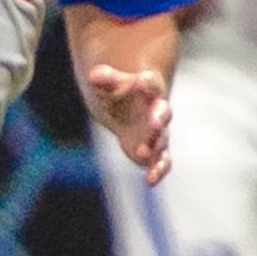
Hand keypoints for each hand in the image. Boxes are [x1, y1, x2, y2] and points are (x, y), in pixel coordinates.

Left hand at [81, 62, 171, 182]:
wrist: (127, 110)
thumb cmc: (119, 93)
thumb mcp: (110, 84)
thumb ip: (106, 79)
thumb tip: (93, 75)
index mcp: (149, 89)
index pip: (151, 83)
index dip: (147, 82)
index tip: (141, 80)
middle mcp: (158, 111)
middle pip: (163, 113)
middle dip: (159, 117)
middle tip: (154, 122)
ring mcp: (158, 132)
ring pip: (162, 139)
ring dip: (154, 146)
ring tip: (142, 153)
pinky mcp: (155, 151)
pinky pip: (162, 161)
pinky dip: (158, 170)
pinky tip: (150, 181)